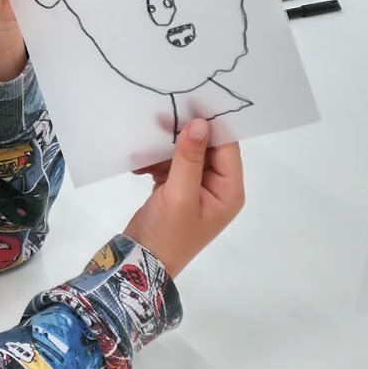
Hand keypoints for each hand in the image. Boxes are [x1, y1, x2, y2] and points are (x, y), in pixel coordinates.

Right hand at [124, 120, 243, 277]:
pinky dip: (156, 163)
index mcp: (229, 191)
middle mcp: (218, 188)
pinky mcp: (176, 191)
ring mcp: (196, 190)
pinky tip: (139, 165)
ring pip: (185, 155)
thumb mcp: (179, 195)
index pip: (227, 147)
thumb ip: (189, 158)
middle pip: (206, 149)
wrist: (138, 265)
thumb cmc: (166, 234)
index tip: (190, 103)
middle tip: (160, 118)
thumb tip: (200, 123)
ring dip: (165, 150)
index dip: (210, 125)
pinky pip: (170, 166)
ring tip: (145, 146)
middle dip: (183, 136)